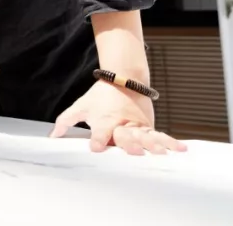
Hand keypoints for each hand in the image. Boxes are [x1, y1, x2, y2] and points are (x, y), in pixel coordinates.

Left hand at [50, 79, 186, 154]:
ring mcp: (137, 125)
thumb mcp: (81, 106)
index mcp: (104, 120)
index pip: (100, 132)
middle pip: (125, 135)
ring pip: (145, 136)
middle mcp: (122, 124)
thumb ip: (66, 120)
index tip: (96, 147)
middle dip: (128, 143)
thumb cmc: (100, 97)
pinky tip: (181, 150)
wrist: (124, 79)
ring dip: (152, 145)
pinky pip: (160, 135)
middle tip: (133, 151)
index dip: (98, 139)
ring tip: (160, 153)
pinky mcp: (149, 126)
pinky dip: (171, 142)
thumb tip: (52, 136)